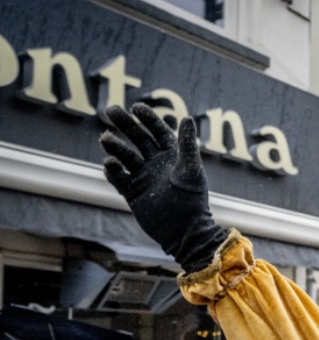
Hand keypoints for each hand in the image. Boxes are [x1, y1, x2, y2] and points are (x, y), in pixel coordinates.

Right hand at [99, 104, 228, 272]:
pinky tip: (110, 164)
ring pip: (125, 156)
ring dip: (115, 146)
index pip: (158, 131)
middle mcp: (156, 164)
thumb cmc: (192, 200)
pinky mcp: (132, 193)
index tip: (136, 107)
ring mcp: (143, 178)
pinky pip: (118, 178)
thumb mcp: (191, 171)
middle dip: (125, 124)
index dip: (148, 118)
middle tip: (110, 110)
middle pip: (137, 138)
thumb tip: (188, 118)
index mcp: (173, 156)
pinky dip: (113, 170)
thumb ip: (187, 145)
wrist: (184, 231)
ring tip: (106, 139)